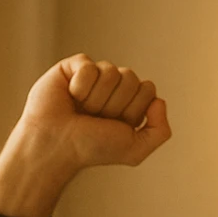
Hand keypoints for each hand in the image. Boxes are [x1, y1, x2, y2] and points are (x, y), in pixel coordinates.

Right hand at [0, 55, 170, 216]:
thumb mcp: (134, 150)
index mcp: (131, 102)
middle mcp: (115, 87)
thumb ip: (160, 131)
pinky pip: (89, 66)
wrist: (57, 145)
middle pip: (132, 78)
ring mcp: (95, 74)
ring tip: (82, 110)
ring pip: (111, 71)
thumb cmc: (92, 148)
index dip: (133, 110)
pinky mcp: (73, 66)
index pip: (148, 90)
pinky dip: (81, 87)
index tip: (114, 125)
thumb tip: (159, 100)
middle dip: (115, 105)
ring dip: (96, 99)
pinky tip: (70, 97)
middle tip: (95, 118)